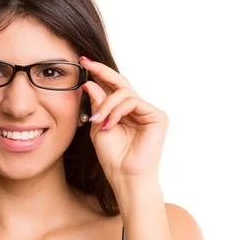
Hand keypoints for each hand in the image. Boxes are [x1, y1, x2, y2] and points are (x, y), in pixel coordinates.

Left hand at [80, 56, 168, 181]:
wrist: (125, 176)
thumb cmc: (113, 156)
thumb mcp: (98, 125)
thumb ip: (97, 104)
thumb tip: (89, 83)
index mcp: (124, 111)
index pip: (112, 87)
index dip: (99, 73)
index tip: (83, 62)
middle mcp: (138, 109)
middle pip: (121, 82)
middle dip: (102, 71)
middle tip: (86, 64)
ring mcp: (148, 112)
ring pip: (124, 92)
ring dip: (106, 104)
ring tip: (97, 121)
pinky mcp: (157, 116)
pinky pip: (132, 101)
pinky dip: (117, 111)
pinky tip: (109, 124)